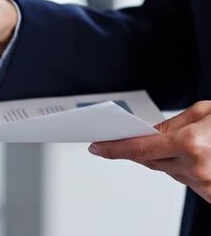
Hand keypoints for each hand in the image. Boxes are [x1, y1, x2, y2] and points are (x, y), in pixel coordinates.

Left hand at [89, 101, 210, 201]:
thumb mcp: (205, 112)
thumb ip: (173, 123)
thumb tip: (148, 133)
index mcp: (191, 144)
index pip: (139, 149)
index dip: (114, 148)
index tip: (96, 147)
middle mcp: (195, 167)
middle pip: (149, 161)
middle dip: (135, 149)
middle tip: (119, 140)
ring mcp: (204, 184)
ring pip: (167, 170)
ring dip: (163, 157)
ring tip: (169, 142)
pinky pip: (185, 179)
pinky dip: (182, 167)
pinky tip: (188, 156)